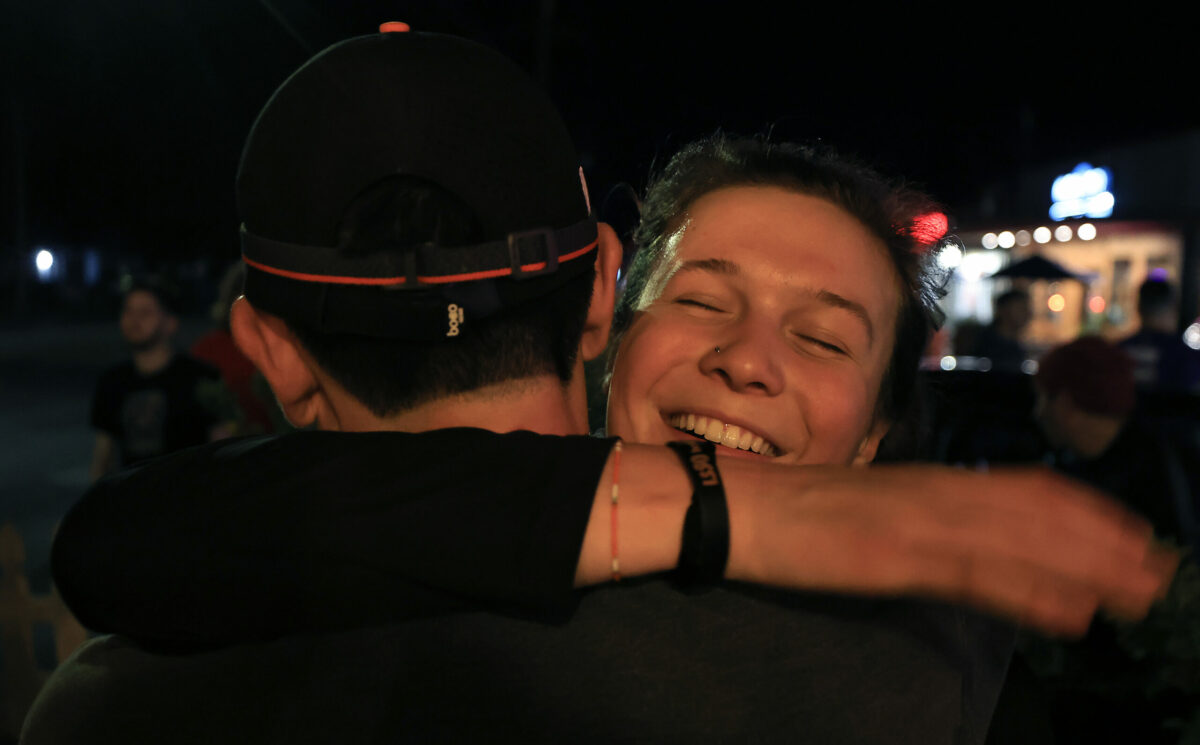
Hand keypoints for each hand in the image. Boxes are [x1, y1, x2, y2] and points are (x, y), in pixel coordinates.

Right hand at [724, 460, 1178, 636]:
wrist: (735, 505)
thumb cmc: (794, 510)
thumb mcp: (868, 508)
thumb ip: (918, 517)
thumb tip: (960, 538)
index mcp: (927, 482)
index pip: (1023, 490)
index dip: (1085, 511)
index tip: (1132, 534)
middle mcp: (932, 493)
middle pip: (1039, 513)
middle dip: (1106, 542)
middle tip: (1160, 569)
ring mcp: (914, 522)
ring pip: (1021, 540)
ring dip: (1088, 567)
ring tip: (1140, 592)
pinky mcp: (892, 556)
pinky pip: (975, 575)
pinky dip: (1031, 592)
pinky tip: (1070, 614)